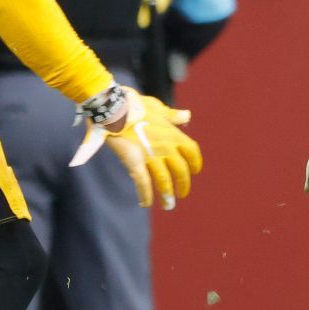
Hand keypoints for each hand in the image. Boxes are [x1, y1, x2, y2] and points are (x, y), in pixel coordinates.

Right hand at [89, 90, 202, 208]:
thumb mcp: (158, 107)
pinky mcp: (134, 162)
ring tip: (169, 206)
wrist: (113, 106)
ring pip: (164, 181)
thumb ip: (172, 116)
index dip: (195, 163)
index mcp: (173, 133)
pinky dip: (145, 195)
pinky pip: (143, 183)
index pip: (192, 151)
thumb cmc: (134, 104)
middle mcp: (166, 146)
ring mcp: (151, 155)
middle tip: (182, 194)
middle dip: (183, 184)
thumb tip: (187, 115)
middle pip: (181, 170)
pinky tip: (146, 204)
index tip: (194, 171)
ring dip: (167, 195)